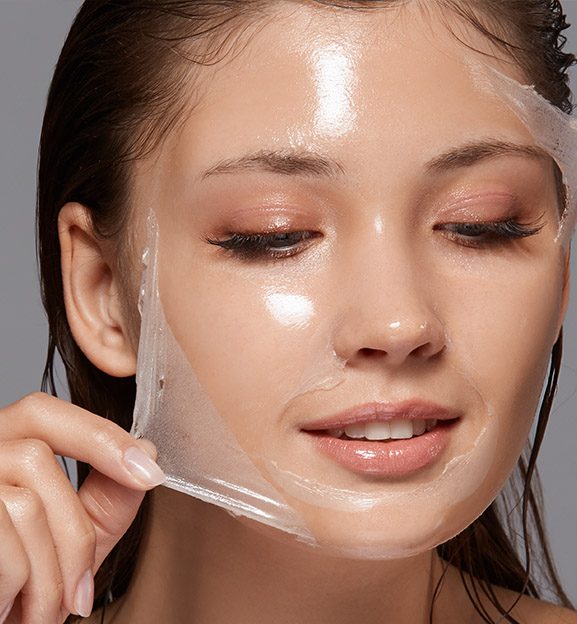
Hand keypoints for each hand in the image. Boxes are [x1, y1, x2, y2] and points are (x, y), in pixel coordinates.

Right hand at [0, 392, 164, 622]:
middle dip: (74, 530)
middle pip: (37, 458)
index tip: (150, 473)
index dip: (100, 436)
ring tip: (43, 612)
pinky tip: (7, 608)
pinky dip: (18, 588)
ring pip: (25, 505)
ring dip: (49, 574)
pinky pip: (4, 543)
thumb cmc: (15, 590)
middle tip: (82, 592)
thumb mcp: (69, 541)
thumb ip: (106, 498)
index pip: (43, 411)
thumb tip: (148, 451)